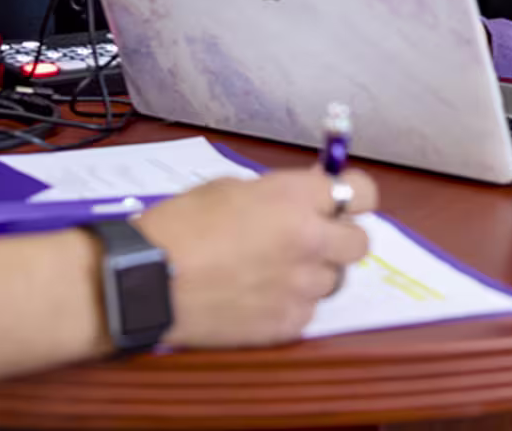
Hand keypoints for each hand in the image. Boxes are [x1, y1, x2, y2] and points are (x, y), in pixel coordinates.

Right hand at [136, 166, 377, 348]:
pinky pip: (307, 311)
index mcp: (296, 199)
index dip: (353, 196)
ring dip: (313, 273)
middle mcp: (310, 242)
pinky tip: (257, 296)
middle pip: (361, 242)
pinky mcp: (288, 324)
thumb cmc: (181, 225)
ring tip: (273, 271)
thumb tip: (309, 197)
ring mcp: (301, 287)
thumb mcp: (232, 188)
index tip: (340, 201)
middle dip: (341, 238)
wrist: (149, 279)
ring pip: (334, 280)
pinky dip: (290, 304)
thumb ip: (280, 194)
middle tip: (313, 239)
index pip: (363, 192)